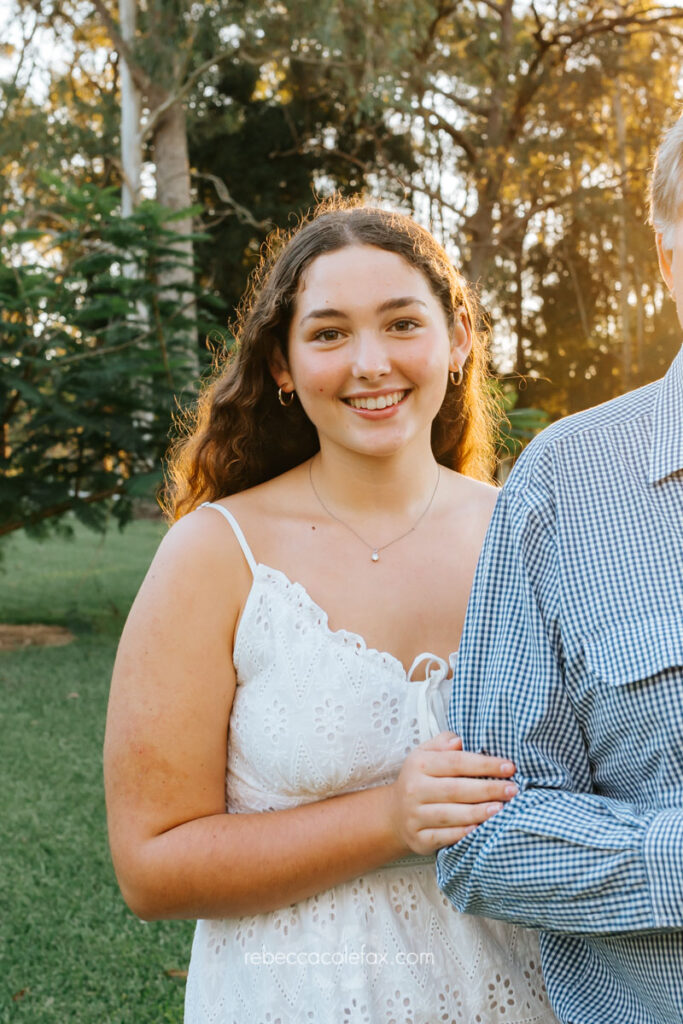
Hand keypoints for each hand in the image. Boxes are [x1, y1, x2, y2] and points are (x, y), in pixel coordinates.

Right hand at [387, 732, 516, 855]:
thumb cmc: (420, 779)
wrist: (395, 813)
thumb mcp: (425, 754)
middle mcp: (414, 789)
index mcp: (419, 764)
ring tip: (502, 809)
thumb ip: (442, 743)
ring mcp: (415, 816)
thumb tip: (459, 740)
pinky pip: (444, 837)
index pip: (456, 762)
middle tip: (512, 790)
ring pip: (451, 815)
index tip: (509, 767)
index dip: (484, 764)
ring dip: (479, 812)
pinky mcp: (419, 838)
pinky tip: (480, 829)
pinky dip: (463, 834)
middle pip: (456, 789)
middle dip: (488, 789)